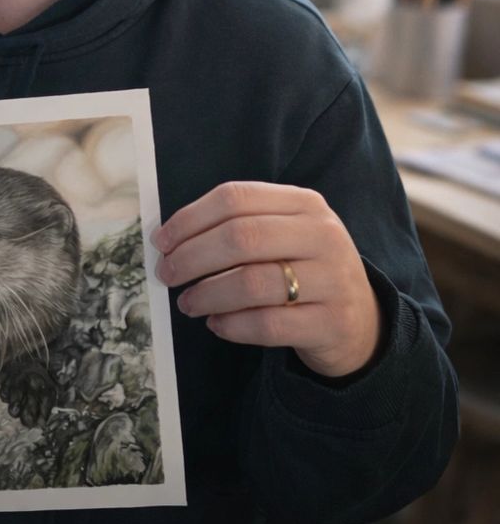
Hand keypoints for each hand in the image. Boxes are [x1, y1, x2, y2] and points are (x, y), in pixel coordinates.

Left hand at [152, 181, 381, 378]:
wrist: (360, 320)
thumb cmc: (302, 269)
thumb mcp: (282, 234)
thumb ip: (236, 226)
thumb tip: (170, 238)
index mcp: (304, 203)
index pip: (235, 198)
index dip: (190, 218)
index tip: (162, 240)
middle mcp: (323, 235)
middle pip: (240, 238)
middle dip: (191, 256)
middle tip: (167, 274)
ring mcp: (332, 279)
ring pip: (251, 282)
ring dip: (207, 294)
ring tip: (188, 303)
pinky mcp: (332, 323)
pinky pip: (268, 324)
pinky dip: (232, 325)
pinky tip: (216, 324)